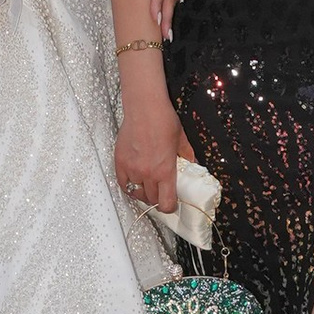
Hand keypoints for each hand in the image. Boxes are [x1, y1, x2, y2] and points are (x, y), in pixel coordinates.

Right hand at [113, 84, 188, 213]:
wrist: (144, 107)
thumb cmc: (163, 119)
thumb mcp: (182, 140)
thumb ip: (187, 156)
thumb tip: (192, 164)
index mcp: (165, 170)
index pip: (166, 203)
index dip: (169, 207)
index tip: (171, 203)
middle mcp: (148, 173)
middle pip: (151, 200)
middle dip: (157, 198)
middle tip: (160, 191)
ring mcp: (132, 168)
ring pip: (136, 193)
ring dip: (143, 192)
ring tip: (147, 185)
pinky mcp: (120, 162)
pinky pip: (123, 184)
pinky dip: (129, 186)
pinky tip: (134, 181)